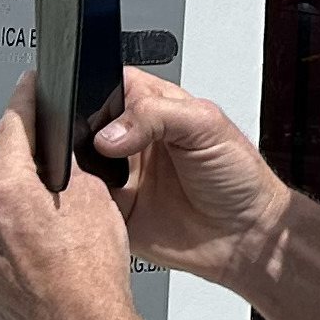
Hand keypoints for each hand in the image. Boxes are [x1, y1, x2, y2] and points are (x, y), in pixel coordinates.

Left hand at [0, 73, 140, 319]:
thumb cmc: (91, 278)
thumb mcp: (94, 199)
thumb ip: (66, 166)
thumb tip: (56, 153)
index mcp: (7, 188)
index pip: (12, 124)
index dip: (26, 100)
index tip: (28, 87)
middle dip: (21, 170)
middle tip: (52, 186)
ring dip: (6, 209)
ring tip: (43, 234)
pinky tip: (26, 255)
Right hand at [96, 68, 293, 295]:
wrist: (245, 236)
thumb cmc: (238, 175)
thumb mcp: (207, 127)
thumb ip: (158, 116)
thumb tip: (111, 133)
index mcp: (150, 106)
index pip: (105, 83)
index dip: (88, 88)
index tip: (84, 106)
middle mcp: (129, 139)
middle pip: (80, 125)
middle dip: (74, 133)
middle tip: (90, 147)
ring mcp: (118, 176)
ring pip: (75, 166)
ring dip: (74, 170)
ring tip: (94, 175)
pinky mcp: (113, 212)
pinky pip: (81, 206)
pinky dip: (78, 205)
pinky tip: (93, 202)